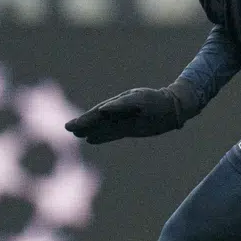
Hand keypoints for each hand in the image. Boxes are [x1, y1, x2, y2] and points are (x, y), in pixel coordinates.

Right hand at [65, 87, 184, 144]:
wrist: (173, 108)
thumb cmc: (156, 101)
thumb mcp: (139, 100)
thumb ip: (121, 105)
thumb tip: (102, 109)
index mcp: (119, 103)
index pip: (98, 112)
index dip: (86, 119)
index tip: (74, 125)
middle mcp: (119, 112)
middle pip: (98, 119)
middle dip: (84, 124)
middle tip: (68, 129)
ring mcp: (124, 120)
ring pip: (103, 127)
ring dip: (90, 131)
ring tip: (76, 134)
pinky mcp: (130, 129)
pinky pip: (112, 134)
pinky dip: (102, 137)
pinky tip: (91, 140)